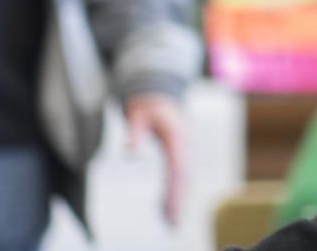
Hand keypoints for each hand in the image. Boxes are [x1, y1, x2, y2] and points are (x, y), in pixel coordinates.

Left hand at [123, 92, 186, 225]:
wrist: (160, 91)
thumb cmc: (147, 103)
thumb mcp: (138, 114)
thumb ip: (135, 133)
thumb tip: (130, 154)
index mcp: (177, 137)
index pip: (178, 168)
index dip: (175, 191)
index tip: (169, 209)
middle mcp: (185, 145)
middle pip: (184, 178)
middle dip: (179, 201)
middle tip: (171, 224)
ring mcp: (185, 149)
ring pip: (185, 179)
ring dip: (178, 200)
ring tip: (170, 222)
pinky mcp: (180, 153)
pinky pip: (180, 176)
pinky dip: (176, 192)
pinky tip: (167, 207)